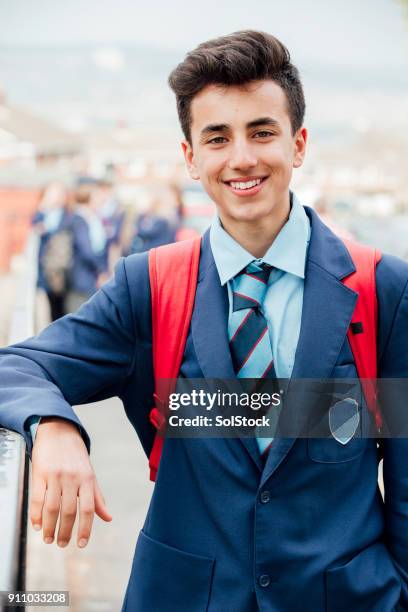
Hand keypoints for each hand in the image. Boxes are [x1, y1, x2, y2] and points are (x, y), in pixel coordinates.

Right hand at [30, 417, 111, 547]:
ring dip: (50, 527)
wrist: (59, 431)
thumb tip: (108, 518)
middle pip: (69, 511)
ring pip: (52, 507)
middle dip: (65, 531)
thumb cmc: (76, 456)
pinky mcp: (40, 472)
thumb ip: (97, 497)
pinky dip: (36, 515)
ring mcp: (55, 475)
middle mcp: (72, 477)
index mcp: (87, 479)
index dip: (86, 528)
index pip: (88, 509)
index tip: (82, 544)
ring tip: (49, 538)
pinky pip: (37, 498)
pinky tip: (37, 525)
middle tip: (62, 544)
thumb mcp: (90, 474)